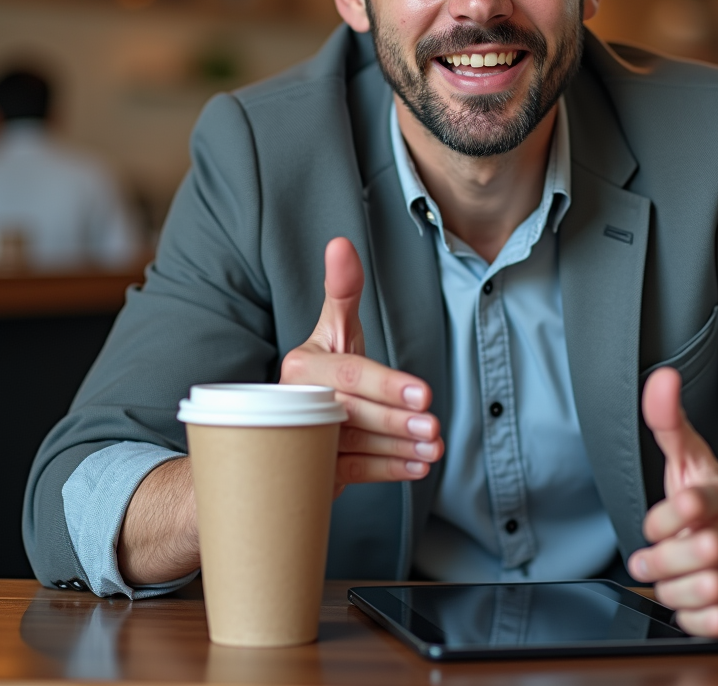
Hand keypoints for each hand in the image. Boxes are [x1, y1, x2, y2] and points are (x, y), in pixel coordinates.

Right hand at [280, 237, 443, 494]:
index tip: (424, 393)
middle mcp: (296, 405)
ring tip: (434, 448)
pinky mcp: (313, 472)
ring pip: (356, 448)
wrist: (283, 421)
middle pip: (354, 415)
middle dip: (398, 422)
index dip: (387, 384)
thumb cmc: (322, 369)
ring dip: (399, 449)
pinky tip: (418, 465)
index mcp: (301, 368)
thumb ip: (343, 289)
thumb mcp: (333, 328)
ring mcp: (303, 443)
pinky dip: (388, 470)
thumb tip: (341, 243)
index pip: (349, 375)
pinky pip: (353, 474)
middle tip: (434, 427)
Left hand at [627, 367, 717, 639]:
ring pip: (709, 590)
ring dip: (672, 590)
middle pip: (705, 552)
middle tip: (647, 559)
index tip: (651, 525)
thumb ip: (668, 421)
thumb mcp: (688, 461)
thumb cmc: (712, 507)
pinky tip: (686, 603)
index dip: (662, 517)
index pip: (695, 503)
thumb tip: (662, 377)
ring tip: (664, 580)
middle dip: (663, 560)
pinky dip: (692, 619)